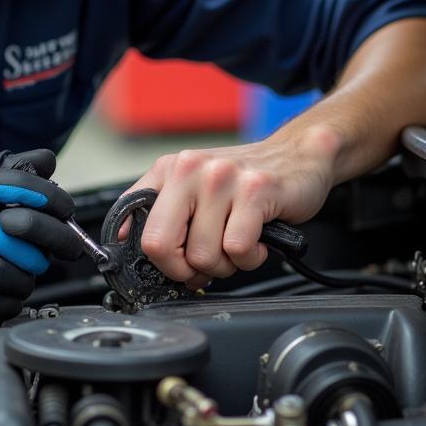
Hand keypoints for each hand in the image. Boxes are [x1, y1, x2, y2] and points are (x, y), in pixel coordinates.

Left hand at [128, 125, 342, 284]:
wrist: (298, 156)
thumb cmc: (245, 181)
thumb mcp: (194, 187)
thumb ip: (162, 211)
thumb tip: (127, 242)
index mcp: (169, 170)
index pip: (133, 224)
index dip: (153, 259)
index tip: (173, 266)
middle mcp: (190, 169)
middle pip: (159, 245)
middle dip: (183, 269)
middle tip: (206, 265)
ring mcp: (221, 178)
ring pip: (203, 255)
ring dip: (225, 264)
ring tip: (238, 244)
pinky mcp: (254, 190)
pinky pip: (237, 249)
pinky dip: (250, 257)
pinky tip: (258, 240)